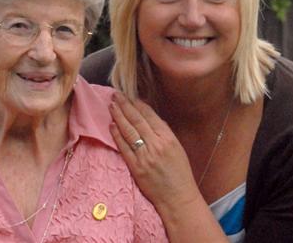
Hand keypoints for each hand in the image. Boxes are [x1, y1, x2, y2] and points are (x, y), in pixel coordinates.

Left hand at [109, 93, 200, 211]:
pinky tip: (112, 125)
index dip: (138, 104)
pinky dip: (117, 135)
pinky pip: (124, 148)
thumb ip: (164, 133)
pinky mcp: (136, 167)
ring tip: (112, 105)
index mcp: (168, 138)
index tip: (130, 95)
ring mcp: (145, 156)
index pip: (150, 116)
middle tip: (116, 94)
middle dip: (125, 105)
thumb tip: (149, 118)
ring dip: (119, 116)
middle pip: (137, 120)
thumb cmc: (180, 173)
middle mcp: (156, 145)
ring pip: (129, 131)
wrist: (179, 198)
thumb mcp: (177, 148)